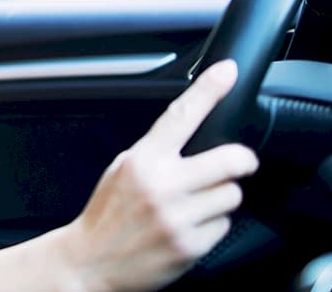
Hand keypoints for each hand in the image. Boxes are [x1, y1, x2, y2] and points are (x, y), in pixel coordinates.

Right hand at [63, 60, 258, 291]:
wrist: (90, 261)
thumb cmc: (107, 213)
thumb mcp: (122, 169)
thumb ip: (156, 152)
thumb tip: (191, 133)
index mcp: (142, 160)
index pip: (181, 116)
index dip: (207, 90)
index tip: (226, 71)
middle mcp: (162, 186)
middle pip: (230, 159)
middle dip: (241, 161)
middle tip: (239, 163)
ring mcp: (178, 217)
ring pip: (232, 195)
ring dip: (222, 198)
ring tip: (196, 204)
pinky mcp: (191, 246)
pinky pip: (224, 226)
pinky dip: (212, 226)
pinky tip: (189, 227)